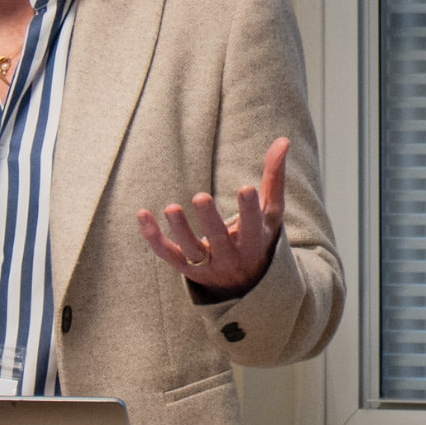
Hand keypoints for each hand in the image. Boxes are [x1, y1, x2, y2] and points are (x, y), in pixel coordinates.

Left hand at [136, 137, 287, 298]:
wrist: (246, 285)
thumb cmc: (259, 237)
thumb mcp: (270, 212)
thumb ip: (274, 177)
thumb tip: (283, 140)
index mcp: (255, 243)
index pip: (253, 228)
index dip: (249, 211)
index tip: (246, 188)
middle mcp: (231, 257)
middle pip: (220, 241)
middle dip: (210, 220)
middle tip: (200, 197)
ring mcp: (207, 265)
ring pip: (192, 251)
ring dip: (180, 231)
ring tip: (171, 208)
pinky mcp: (185, 268)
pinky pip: (168, 254)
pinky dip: (154, 238)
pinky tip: (142, 214)